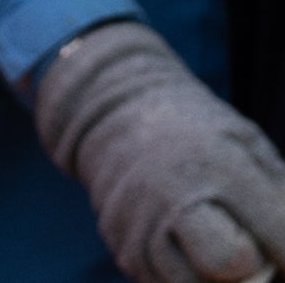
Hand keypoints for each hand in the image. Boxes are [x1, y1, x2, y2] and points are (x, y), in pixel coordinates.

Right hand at [33, 18, 284, 281]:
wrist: (112, 113)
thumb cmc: (197, 132)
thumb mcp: (247, 144)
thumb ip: (278, 195)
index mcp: (217, 165)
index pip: (277, 235)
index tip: (280, 245)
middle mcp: (173, 194)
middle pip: (227, 265)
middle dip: (250, 267)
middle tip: (248, 249)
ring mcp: (140, 223)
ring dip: (215, 277)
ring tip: (213, 244)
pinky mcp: (121, 246)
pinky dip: (185, 274)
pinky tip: (185, 246)